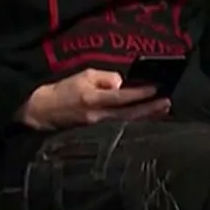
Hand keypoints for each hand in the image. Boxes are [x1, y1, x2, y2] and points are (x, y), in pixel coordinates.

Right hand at [18, 69, 169, 130]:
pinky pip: (121, 129)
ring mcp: (98, 128)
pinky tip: (146, 121)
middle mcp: (97, 116)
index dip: (141, 93)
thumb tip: (122, 84)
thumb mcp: (83, 75)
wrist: (43, 111)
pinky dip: (135, 124)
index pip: (123, 96)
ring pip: (128, 124)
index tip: (156, 88)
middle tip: (167, 103)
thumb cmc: (64, 90)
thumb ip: (105, 77)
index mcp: (93, 99)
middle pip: (130, 115)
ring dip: (147, 118)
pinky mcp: (97, 135)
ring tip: (163, 111)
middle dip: (150, 109)